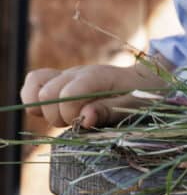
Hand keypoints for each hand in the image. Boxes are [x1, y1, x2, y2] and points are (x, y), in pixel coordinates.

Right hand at [20, 60, 170, 127]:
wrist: (144, 80)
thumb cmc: (141, 93)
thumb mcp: (133, 104)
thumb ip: (109, 111)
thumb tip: (84, 119)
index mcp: (96, 76)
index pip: (66, 94)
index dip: (71, 114)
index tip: (87, 122)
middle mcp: (77, 72)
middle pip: (46, 95)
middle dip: (59, 116)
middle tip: (80, 120)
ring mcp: (67, 75)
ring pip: (35, 88)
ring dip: (45, 109)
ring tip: (68, 115)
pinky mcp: (60, 80)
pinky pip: (34, 82)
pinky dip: (35, 99)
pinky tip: (55, 110)